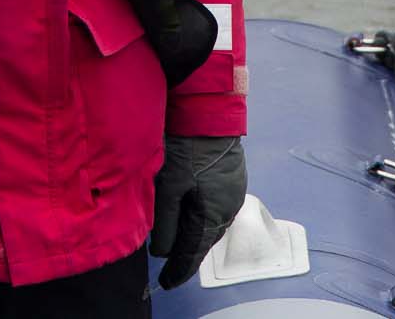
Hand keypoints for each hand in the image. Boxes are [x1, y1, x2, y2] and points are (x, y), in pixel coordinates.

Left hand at [151, 134, 246, 288]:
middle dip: (185, 253)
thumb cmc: (186, 148)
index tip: (167, 283)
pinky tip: (186, 215)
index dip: (179, 269)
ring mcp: (231, 192)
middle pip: (203, 238)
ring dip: (191, 233)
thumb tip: (162, 252)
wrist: (207, 112)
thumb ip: (165, 222)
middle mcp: (228, 207)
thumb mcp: (169, 187)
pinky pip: (212, 206)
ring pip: (208, 222)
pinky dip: (197, 215)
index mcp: (214, 214)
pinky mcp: (228, 178)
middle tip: (168, 267)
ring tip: (175, 245)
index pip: (194, 251)